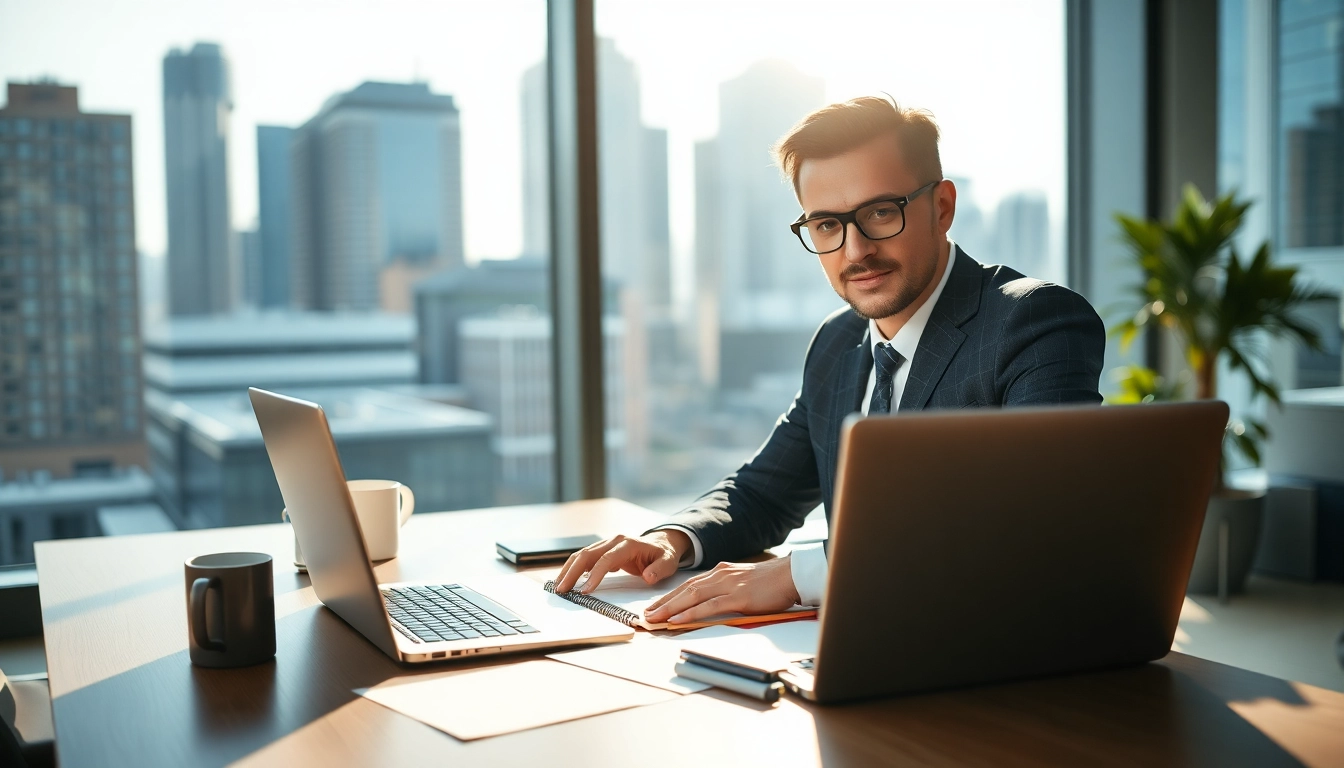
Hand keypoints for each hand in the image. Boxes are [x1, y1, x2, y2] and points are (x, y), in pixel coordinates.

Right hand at [553, 530, 690, 593]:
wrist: (661, 544)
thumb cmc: (664, 555)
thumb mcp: (668, 562)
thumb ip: (659, 569)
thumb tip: (648, 577)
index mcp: (628, 543)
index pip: (606, 559)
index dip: (594, 574)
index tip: (585, 590)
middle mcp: (613, 541)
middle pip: (587, 554)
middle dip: (572, 572)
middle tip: (561, 589)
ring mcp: (606, 544)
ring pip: (581, 555)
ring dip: (568, 570)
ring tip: (558, 586)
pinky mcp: (602, 551)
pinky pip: (584, 558)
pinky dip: (573, 568)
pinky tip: (565, 580)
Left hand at [644, 557, 799, 624]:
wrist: (792, 575)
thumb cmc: (772, 582)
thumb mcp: (744, 584)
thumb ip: (728, 592)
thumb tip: (713, 606)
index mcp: (721, 572)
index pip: (689, 584)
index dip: (670, 596)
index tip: (656, 606)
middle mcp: (720, 576)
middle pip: (684, 589)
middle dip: (663, 603)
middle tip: (645, 615)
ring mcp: (728, 585)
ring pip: (691, 596)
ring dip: (670, 608)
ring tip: (654, 618)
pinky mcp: (738, 597)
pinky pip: (709, 606)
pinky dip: (690, 613)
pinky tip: (677, 620)